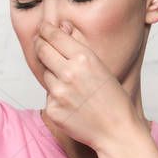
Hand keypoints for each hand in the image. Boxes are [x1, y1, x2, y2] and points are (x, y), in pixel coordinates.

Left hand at [34, 20, 139, 151]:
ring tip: (72, 84)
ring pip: (45, 74)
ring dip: (52, 75)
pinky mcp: (52, 110)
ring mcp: (59, 93)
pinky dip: (56, 97)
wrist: (117, 131)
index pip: (54, 36)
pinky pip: (48, 95)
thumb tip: (62, 26)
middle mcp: (69, 73)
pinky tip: (72, 103)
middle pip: (42, 50)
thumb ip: (79, 46)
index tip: (42, 27)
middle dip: (40, 44)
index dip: (45, 29)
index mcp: (84, 59)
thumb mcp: (101, 66)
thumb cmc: (112, 98)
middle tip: (40, 42)